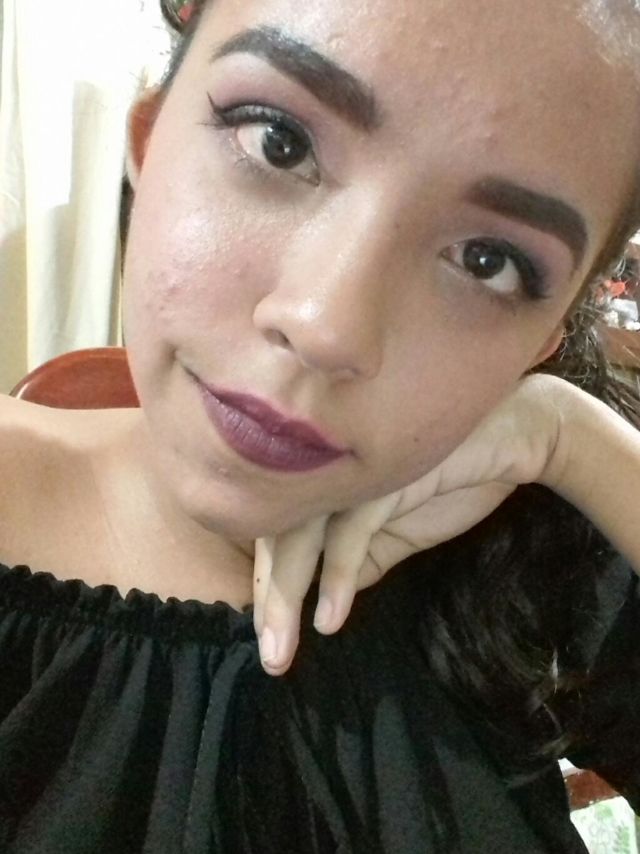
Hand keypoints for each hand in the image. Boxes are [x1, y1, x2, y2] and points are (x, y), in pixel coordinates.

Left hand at [253, 374, 566, 674]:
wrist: (513, 436)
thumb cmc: (450, 476)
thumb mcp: (396, 529)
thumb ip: (359, 556)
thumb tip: (319, 597)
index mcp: (325, 478)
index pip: (274, 533)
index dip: (263, 586)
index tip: (264, 639)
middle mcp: (327, 468)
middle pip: (274, 536)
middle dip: (267, 600)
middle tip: (270, 661)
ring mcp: (351, 467)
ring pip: (299, 534)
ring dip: (286, 595)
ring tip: (281, 651)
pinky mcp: (384, 472)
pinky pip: (349, 528)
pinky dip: (336, 575)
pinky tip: (330, 619)